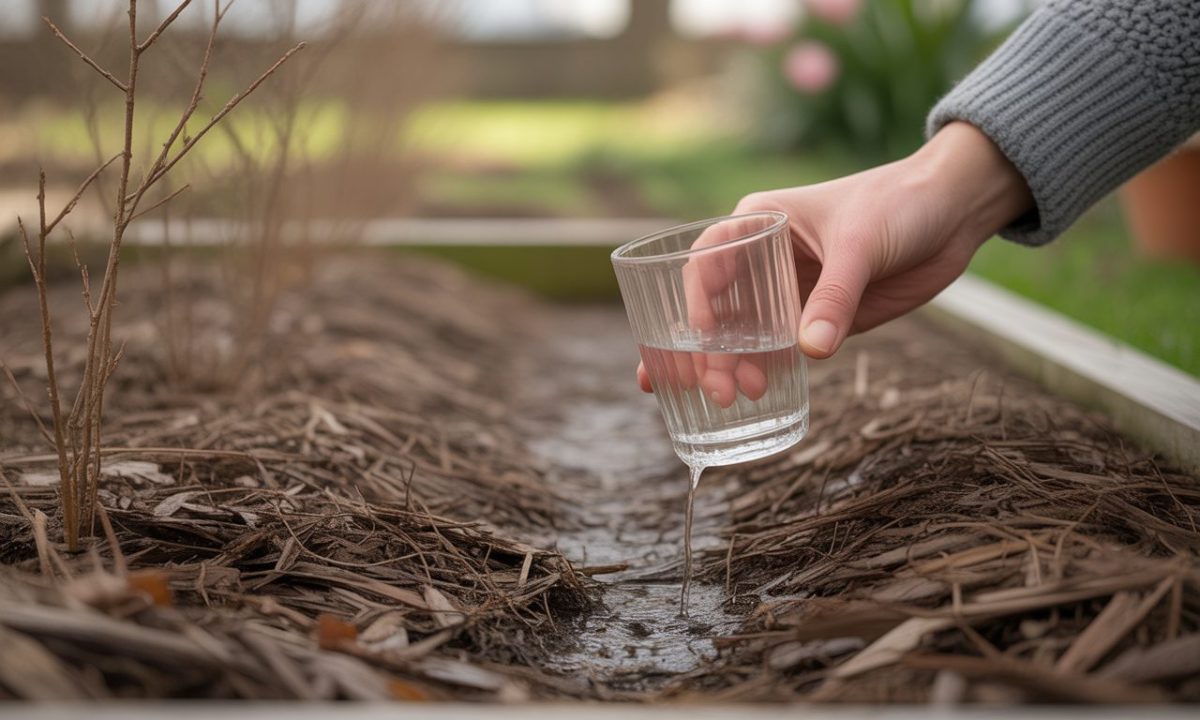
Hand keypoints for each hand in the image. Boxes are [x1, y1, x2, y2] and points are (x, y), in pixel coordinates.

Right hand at [637, 122, 1032, 392]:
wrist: (952, 212)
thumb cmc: (898, 203)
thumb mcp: (860, 245)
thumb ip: (835, 297)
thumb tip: (811, 350)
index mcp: (760, 222)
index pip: (708, 262)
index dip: (696, 301)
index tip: (703, 337)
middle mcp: (764, 259)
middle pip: (718, 308)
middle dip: (707, 349)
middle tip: (715, 387)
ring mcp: (789, 291)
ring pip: (744, 334)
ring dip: (732, 366)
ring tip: (734, 398)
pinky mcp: (818, 317)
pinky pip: (781, 348)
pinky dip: (766, 370)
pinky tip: (759, 392)